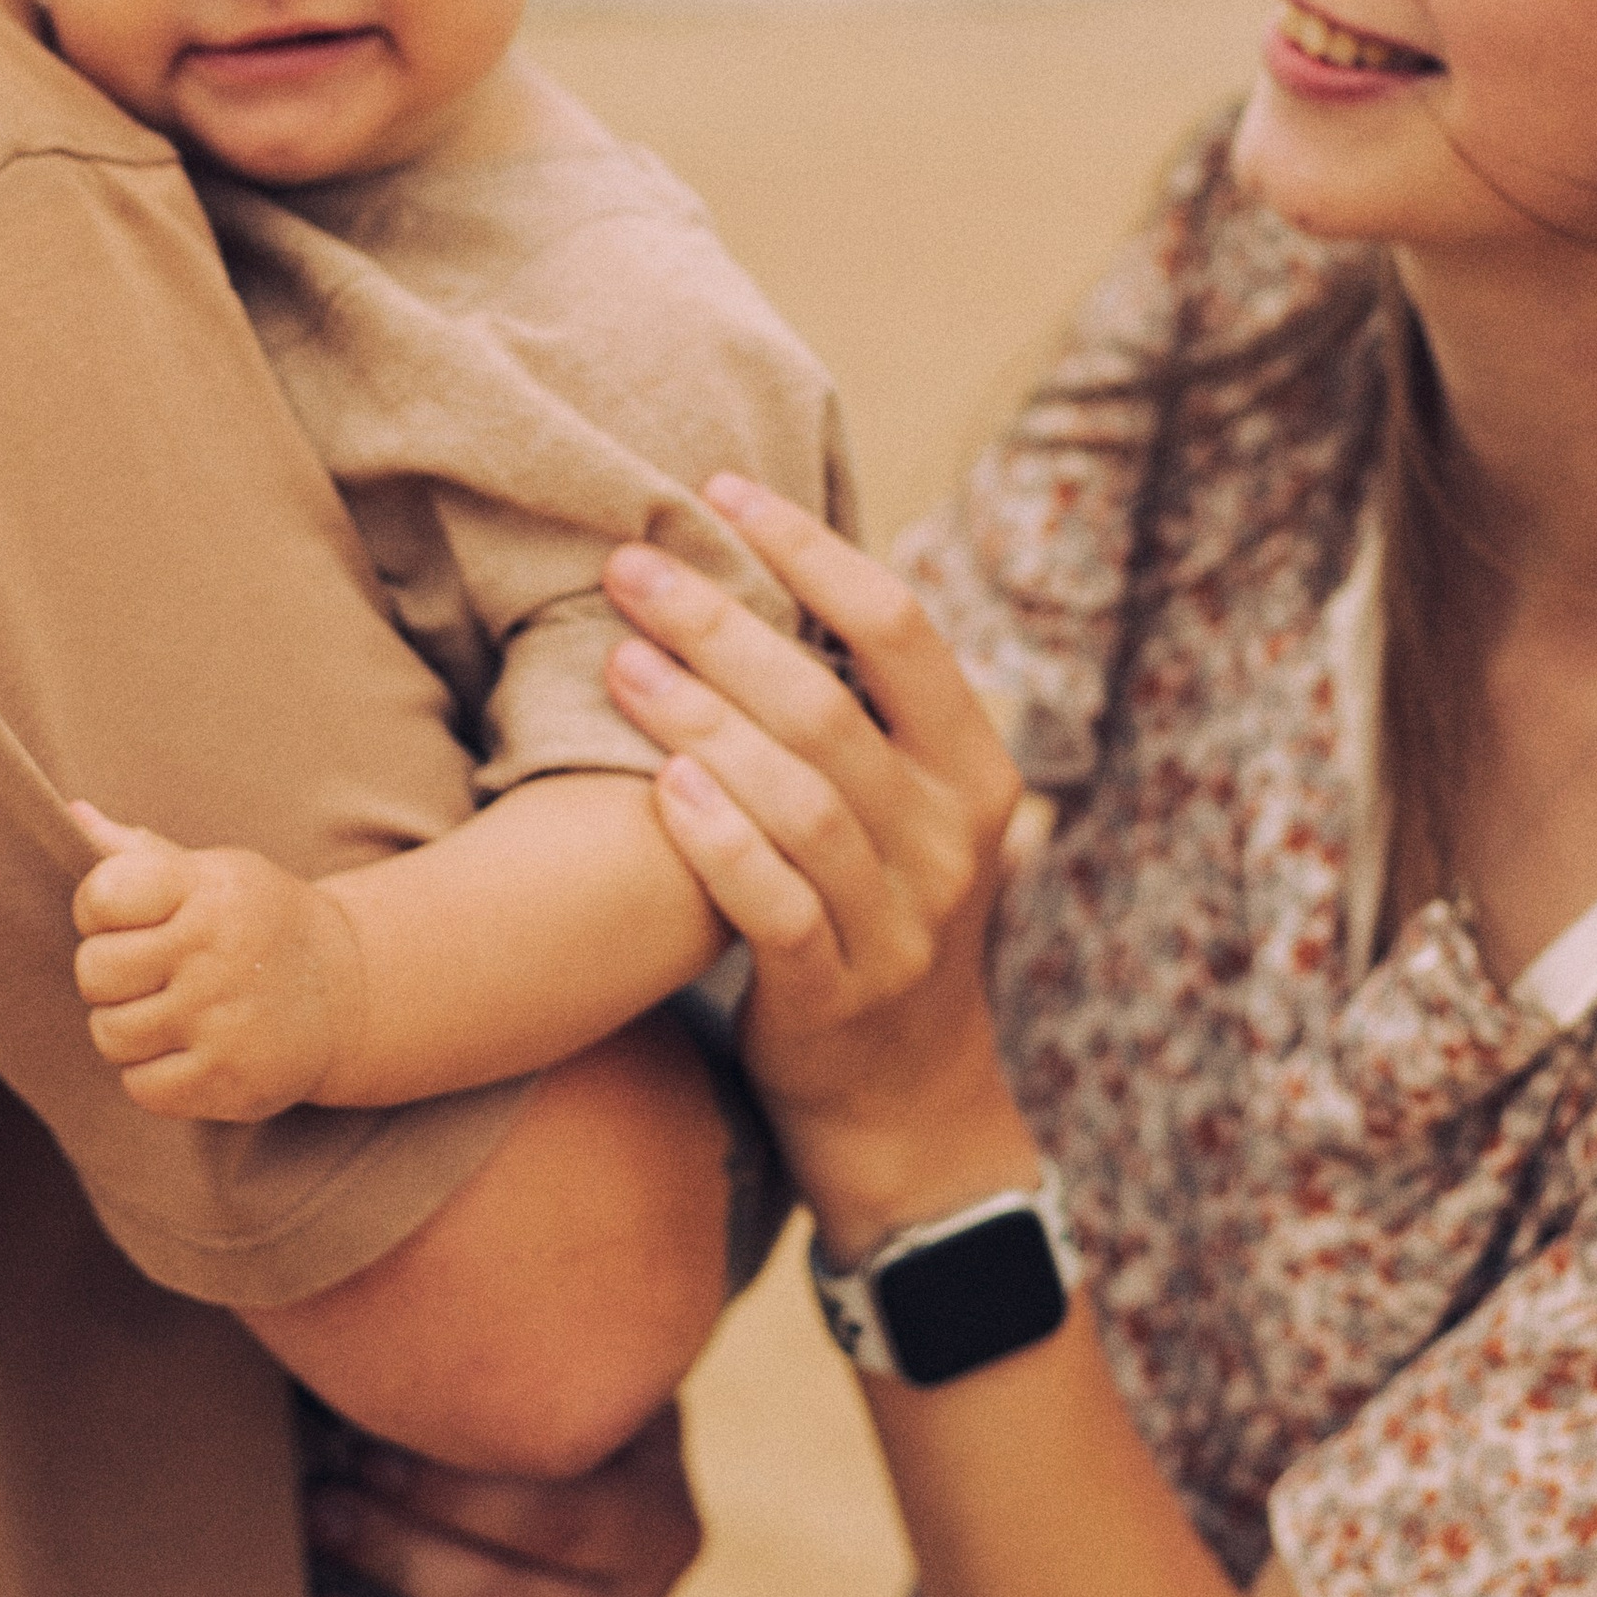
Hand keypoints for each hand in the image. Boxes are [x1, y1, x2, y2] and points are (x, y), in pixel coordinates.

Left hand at [69, 801, 367, 1122]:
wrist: (350, 992)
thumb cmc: (257, 922)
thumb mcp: (212, 874)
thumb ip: (137, 854)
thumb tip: (72, 814)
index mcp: (209, 889)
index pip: (101, 895)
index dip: (96, 910)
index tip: (125, 917)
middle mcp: (217, 952)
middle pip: (94, 972)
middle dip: (108, 976)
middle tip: (149, 972)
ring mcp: (224, 1020)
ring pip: (110, 1033)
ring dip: (129, 1028)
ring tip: (171, 1011)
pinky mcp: (229, 1079)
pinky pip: (140, 1086)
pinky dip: (153, 1075)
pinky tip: (189, 1050)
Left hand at [306, 1404, 702, 1596]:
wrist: (574, 1543)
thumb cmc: (534, 1447)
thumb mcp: (563, 1401)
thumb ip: (519, 1379)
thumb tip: (398, 1328)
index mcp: (656, 1520)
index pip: (558, 1517)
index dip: (452, 1492)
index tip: (359, 1448)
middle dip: (400, 1558)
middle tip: (319, 1509)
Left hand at [601, 476, 1030, 1235]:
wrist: (908, 1106)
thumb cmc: (877, 918)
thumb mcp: (909, 815)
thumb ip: (865, 714)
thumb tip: (766, 566)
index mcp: (977, 769)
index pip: (898, 626)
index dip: (809, 549)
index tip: (720, 490)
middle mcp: (953, 839)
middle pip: (829, 703)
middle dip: (722, 621)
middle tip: (628, 566)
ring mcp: (902, 923)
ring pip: (798, 797)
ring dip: (700, 719)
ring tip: (619, 663)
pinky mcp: (838, 996)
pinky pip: (775, 904)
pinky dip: (717, 840)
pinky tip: (660, 785)